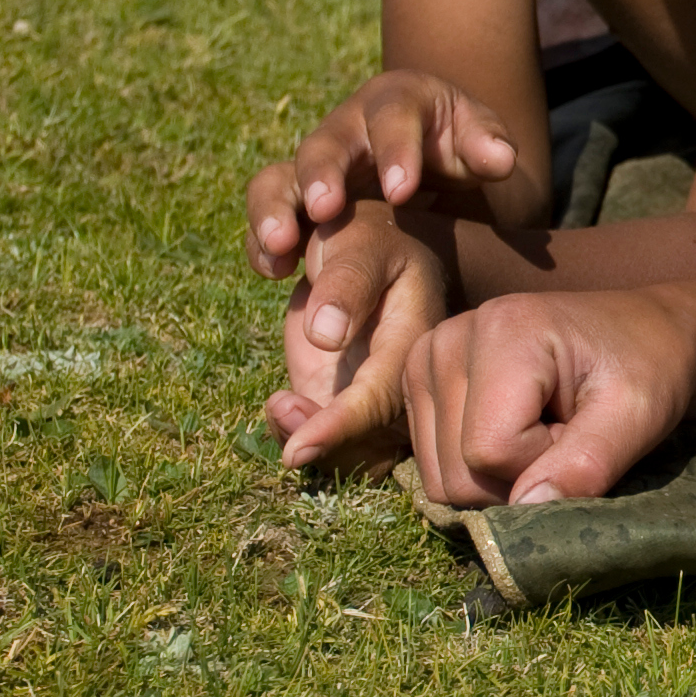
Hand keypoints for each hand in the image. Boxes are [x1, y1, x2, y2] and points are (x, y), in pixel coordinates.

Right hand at [244, 70, 521, 275]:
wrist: (429, 158)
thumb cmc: (457, 143)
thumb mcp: (479, 135)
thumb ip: (489, 144)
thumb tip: (500, 159)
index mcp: (394, 102)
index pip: (391, 118)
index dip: (395, 151)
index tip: (402, 192)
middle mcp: (344, 130)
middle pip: (324, 145)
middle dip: (322, 176)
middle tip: (327, 210)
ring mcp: (314, 168)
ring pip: (278, 178)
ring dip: (274, 210)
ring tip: (281, 244)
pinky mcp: (294, 203)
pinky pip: (267, 218)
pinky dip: (262, 243)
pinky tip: (274, 272)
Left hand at [264, 201, 450, 474]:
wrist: (376, 253)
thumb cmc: (370, 241)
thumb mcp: (363, 245)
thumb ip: (347, 283)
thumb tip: (324, 334)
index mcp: (415, 342)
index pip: (383, 399)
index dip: (341, 429)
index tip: (296, 452)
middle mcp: (404, 380)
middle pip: (376, 444)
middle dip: (326, 445)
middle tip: (280, 406)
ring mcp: (378, 396)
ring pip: (355, 455)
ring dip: (312, 446)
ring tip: (280, 405)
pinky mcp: (352, 403)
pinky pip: (334, 444)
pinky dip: (301, 436)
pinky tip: (282, 405)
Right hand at [402, 281, 695, 511]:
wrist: (648, 334)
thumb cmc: (650, 366)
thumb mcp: (639, 413)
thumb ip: (585, 464)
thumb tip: (524, 509)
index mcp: (502, 329)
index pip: (490, 451)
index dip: (546, 462)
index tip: (585, 426)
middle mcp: (447, 337)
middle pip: (457, 472)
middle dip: (521, 473)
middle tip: (568, 429)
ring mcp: (428, 361)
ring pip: (442, 478)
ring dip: (503, 472)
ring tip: (547, 426)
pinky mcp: (423, 385)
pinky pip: (436, 469)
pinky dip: (484, 466)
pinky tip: (521, 428)